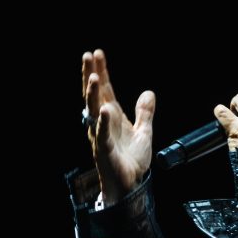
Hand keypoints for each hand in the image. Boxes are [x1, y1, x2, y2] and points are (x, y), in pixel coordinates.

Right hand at [82, 49, 155, 203]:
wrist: (130, 185)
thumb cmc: (132, 160)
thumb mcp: (143, 132)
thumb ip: (145, 113)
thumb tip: (149, 93)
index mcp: (112, 117)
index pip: (105, 90)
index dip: (101, 71)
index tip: (97, 53)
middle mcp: (103, 123)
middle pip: (95, 95)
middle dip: (91, 75)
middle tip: (88, 55)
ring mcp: (101, 136)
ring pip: (94, 111)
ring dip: (93, 94)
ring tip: (95, 77)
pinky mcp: (105, 150)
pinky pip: (102, 134)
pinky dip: (103, 122)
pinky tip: (105, 110)